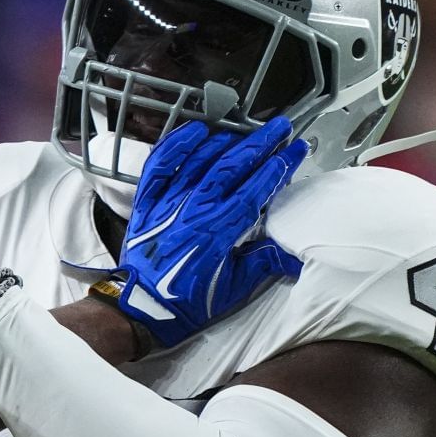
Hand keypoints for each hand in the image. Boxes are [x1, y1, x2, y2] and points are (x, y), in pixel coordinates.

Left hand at [116, 117, 307, 348]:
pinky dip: (175, 145)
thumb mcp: (232, 289)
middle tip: (280, 126)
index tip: (296, 149)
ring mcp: (167, 203)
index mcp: (221, 230)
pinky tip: (194, 131)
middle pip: (232, 164)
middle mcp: (195, 209)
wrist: (139, 309)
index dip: (279, 165)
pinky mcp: (146, 203)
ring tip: (245, 132)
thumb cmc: (186, 302)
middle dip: (260, 143)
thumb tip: (294, 255)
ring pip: (199, 159)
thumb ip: (263, 264)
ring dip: (225, 141)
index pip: (257, 187)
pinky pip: (159, 166)